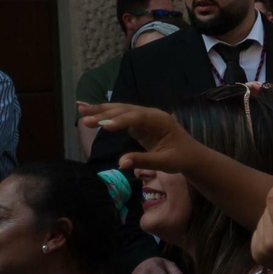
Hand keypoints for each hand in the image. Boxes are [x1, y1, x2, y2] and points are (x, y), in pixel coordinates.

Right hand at [80, 102, 195, 171]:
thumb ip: (144, 161)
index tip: (103, 125)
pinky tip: (90, 112)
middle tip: (85, 119)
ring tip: (81, 110)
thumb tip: (121, 163)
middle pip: (126, 110)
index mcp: (161, 120)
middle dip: (105, 114)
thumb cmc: (181, 158)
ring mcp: (144, 117)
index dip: (120, 120)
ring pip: (121, 111)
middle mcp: (151, 115)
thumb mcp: (165, 163)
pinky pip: (120, 117)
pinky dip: (105, 115)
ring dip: (101, 111)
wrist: (191, 155)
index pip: (138, 117)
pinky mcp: (138, 124)